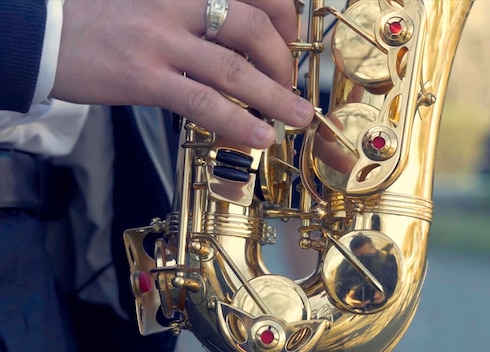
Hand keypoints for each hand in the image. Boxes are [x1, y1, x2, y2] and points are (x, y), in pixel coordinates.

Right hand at [53, 0, 313, 147]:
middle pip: (254, 28)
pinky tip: (259, 136)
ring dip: (275, 96)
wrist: (42, 32)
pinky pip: (201, 101)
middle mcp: (179, 3)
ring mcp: (162, 39)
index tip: (290, 44)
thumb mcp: (158, 2)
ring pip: (234, 69)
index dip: (284, 19)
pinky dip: (237, 121)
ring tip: (297, 117)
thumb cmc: (103, 18)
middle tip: (290, 86)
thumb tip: (240, 43)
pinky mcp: (144, 76)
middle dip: (284, 61)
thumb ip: (199, 14)